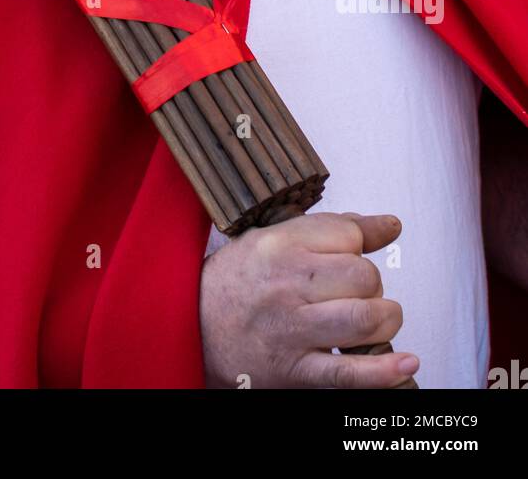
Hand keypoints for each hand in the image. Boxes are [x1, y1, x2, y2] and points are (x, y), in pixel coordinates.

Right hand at [199, 211, 418, 388]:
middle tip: (354, 291)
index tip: (345, 256)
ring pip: (365, 319)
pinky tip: (405, 363)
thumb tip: (390, 225)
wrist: (192, 326)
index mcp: (280, 244)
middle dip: (372, 285)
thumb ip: (333, 229)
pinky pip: (348, 371)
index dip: (358, 246)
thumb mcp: (274, 238)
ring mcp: (292, 329)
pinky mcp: (295, 369)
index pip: (349, 235)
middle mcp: (288, 283)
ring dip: (383, 320)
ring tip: (374, 319)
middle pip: (365, 276)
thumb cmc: (238, 279)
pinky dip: (383, 372)